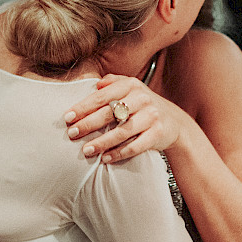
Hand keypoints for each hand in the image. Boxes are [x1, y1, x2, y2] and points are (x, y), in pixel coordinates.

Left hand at [63, 74, 189, 162]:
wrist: (174, 121)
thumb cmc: (142, 105)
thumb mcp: (131, 88)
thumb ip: (113, 82)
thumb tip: (96, 84)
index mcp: (131, 85)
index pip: (102, 96)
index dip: (83, 107)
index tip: (67, 117)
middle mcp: (142, 98)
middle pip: (110, 113)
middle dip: (88, 124)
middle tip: (72, 134)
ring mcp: (151, 116)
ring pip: (122, 131)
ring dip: (102, 142)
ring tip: (86, 150)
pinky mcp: (158, 133)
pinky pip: (136, 146)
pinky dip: (119, 153)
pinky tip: (105, 159)